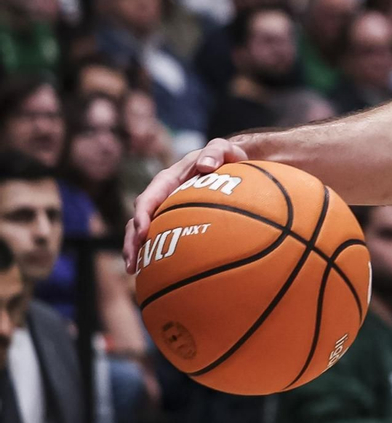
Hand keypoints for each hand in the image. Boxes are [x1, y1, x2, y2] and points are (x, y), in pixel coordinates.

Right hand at [124, 136, 249, 271]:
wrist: (230, 164)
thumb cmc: (225, 156)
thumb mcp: (223, 149)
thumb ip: (216, 152)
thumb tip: (205, 165)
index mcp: (169, 179)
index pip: (149, 197)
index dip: (142, 214)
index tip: (141, 231)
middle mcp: (162, 196)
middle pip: (138, 219)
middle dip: (131, 240)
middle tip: (132, 262)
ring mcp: (164, 210)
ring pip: (143, 232)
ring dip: (135, 250)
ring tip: (133, 272)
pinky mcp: (172, 221)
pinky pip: (159, 237)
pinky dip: (154, 252)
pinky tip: (156, 272)